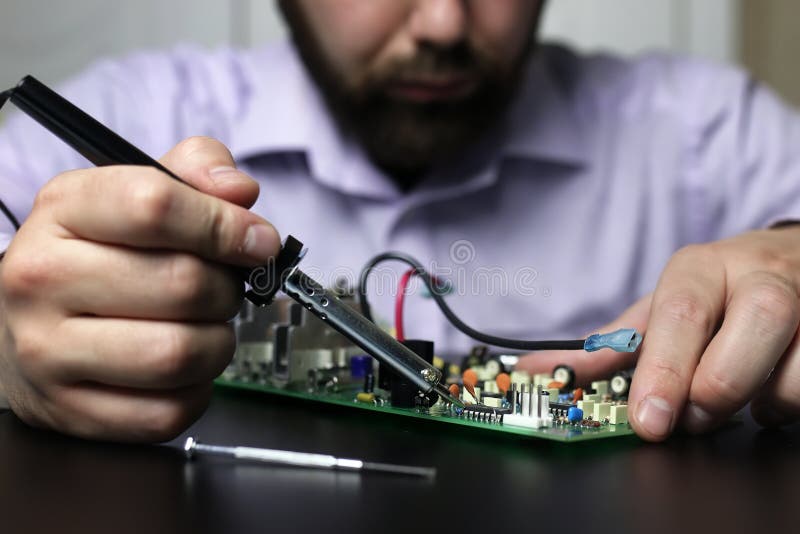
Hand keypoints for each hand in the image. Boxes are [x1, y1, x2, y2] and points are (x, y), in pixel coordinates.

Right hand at [0, 137, 279, 441]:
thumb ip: (194, 171)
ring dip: (217, 343)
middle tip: (223, 287)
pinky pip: (169, 411)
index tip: (257, 240)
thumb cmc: (94, 256)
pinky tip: (182, 368)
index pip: (156, 206)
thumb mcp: (133, 191)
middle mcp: (42, 279)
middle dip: (226, 289)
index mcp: (63, 211)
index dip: (225, 225)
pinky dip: (196, 390)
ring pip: (180, 354)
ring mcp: (49, 351)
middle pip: (183, 284)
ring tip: (204, 327)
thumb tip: (239, 192)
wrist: (23, 325)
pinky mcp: (71, 410)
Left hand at [518, 227, 799, 440]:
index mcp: (700, 269)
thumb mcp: (658, 312)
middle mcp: (759, 276)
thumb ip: (607, 347)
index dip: (664, 370)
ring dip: (760, 400)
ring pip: (797, 363)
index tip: (647, 419)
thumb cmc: (712, 296)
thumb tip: (537, 371)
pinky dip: (788, 404)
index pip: (681, 312)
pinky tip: (769, 394)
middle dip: (719, 385)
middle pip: (756, 322)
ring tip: (734, 401)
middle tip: (692, 415)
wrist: (786, 263)